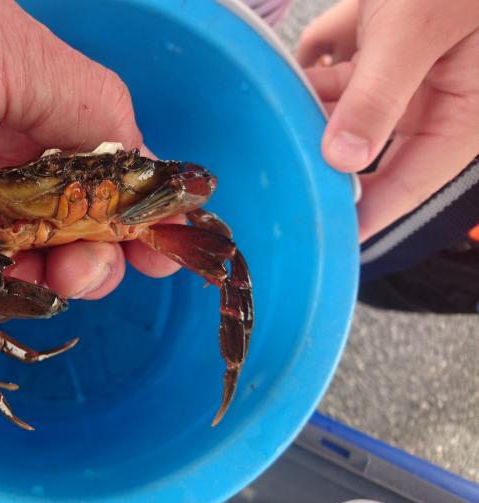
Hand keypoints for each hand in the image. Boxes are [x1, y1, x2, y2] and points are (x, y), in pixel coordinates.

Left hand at [0, 0, 182, 310]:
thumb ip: (77, 99)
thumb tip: (135, 153)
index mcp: (14, 92)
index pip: (96, 154)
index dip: (135, 198)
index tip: (168, 237)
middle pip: (67, 218)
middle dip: (99, 247)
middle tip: (102, 264)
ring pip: (22, 262)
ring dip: (54, 278)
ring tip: (62, 278)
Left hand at [297, 0, 478, 240]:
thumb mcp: (415, 34)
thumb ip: (379, 99)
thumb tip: (343, 160)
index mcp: (464, 112)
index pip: (410, 182)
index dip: (367, 212)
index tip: (325, 239)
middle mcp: (439, 93)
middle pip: (373, 143)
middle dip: (327, 152)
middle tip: (278, 172)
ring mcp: (414, 61)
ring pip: (354, 101)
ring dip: (318, 106)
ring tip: (277, 116)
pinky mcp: (391, 29)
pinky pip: (346, 55)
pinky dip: (321, 59)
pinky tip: (297, 64)